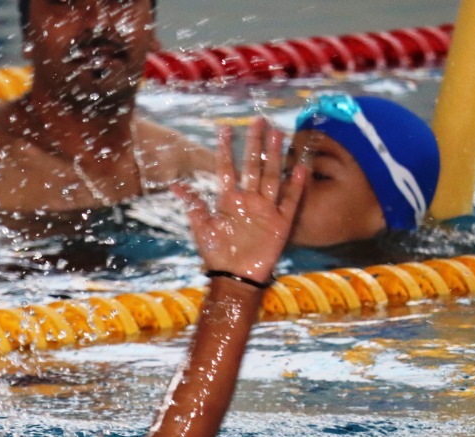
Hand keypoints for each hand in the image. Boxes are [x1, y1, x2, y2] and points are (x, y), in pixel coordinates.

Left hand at [172, 117, 305, 281]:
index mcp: (229, 200)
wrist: (235, 278)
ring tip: (278, 134)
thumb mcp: (202, 228)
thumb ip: (193, 205)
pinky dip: (296, 186)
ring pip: (272, 177)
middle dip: (255, 144)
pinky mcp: (281, 223)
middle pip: (253, 166)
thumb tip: (174, 185)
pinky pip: (290, 202)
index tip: (224, 128)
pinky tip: (300, 168)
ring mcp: (266, 209)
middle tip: (258, 120)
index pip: (227, 169)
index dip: (226, 149)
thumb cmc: (217, 254)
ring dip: (275, 156)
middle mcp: (249, 200)